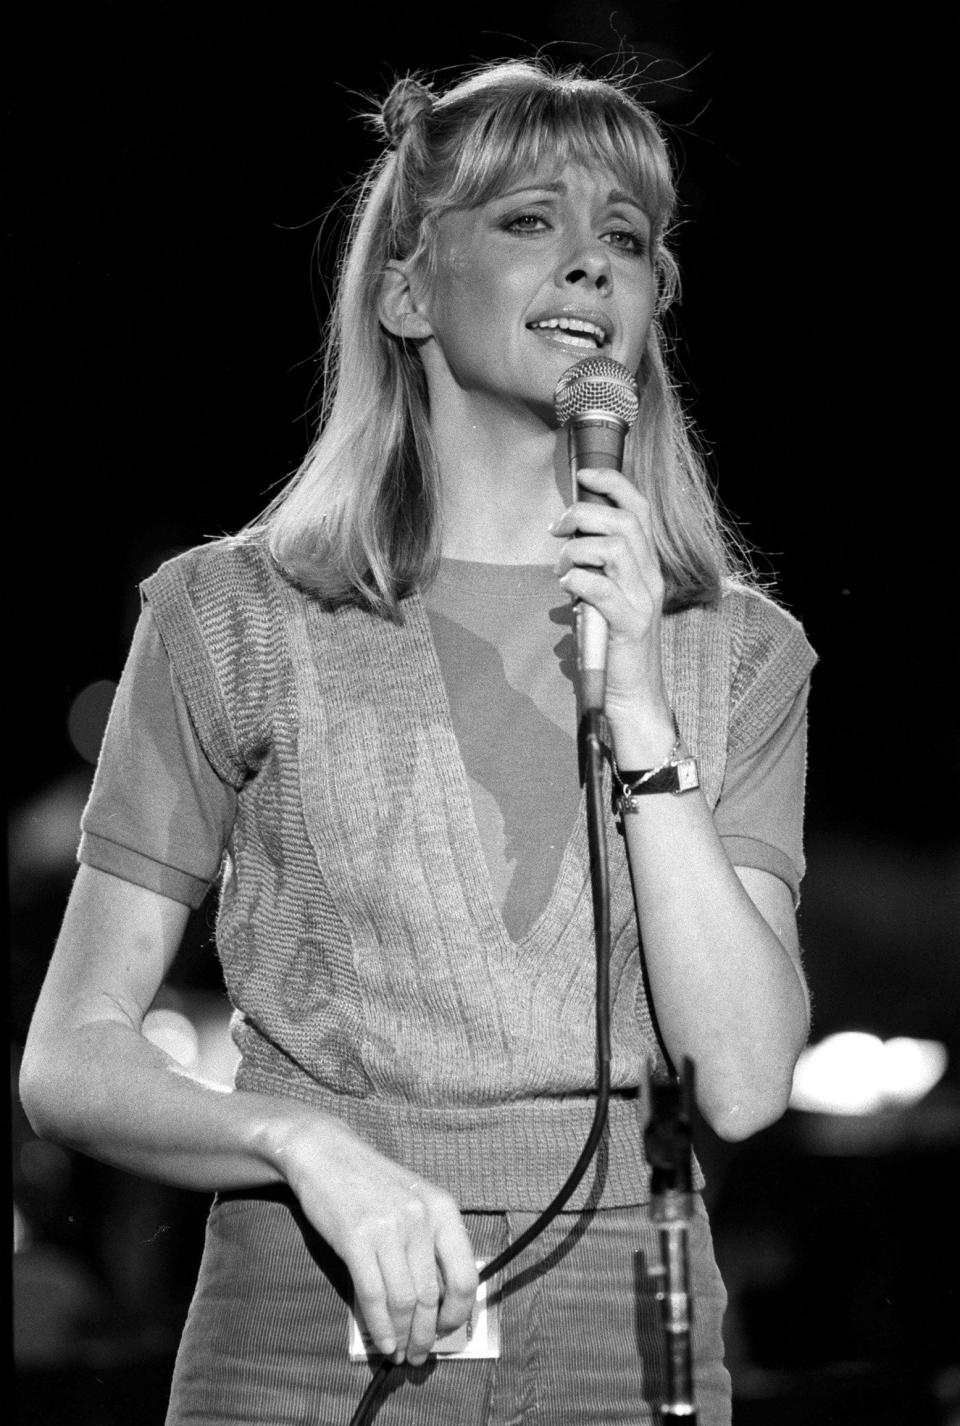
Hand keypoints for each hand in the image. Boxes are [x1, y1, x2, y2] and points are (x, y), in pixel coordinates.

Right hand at [276, 1112, 477, 1365]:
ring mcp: (388, 1228)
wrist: (325, 1153)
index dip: (459, 1313)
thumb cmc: (370, 1183)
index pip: (465, 1275)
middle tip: (420, 1355)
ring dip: (404, 1336)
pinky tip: (381, 1342)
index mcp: (442, 1209)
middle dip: (426, 1334)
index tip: (446, 1330)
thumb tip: (438, 1302)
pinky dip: (380, 1327)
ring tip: (400, 1353)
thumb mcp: (413, 1201)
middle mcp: (420, 1218)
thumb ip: (429, 1242)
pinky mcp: (356, 1238)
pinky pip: (373, 1295)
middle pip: (432, 1296)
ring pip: (404, 1301)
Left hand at [551, 467, 674, 758]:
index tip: (584, 475)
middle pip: (624, 521)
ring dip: (576, 551)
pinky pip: (602, 588)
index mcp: (648, 566)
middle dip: (583, 514)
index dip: (614, 482)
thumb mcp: (607, 599)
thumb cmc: (612, 647)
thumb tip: (568, 541)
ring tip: (561, 570)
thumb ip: (598, 569)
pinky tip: (566, 590)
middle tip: (557, 530)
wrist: (632, 697)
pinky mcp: (629, 625)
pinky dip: (577, 581)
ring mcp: (643, 601)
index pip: (640, 508)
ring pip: (614, 548)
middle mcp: (651, 578)